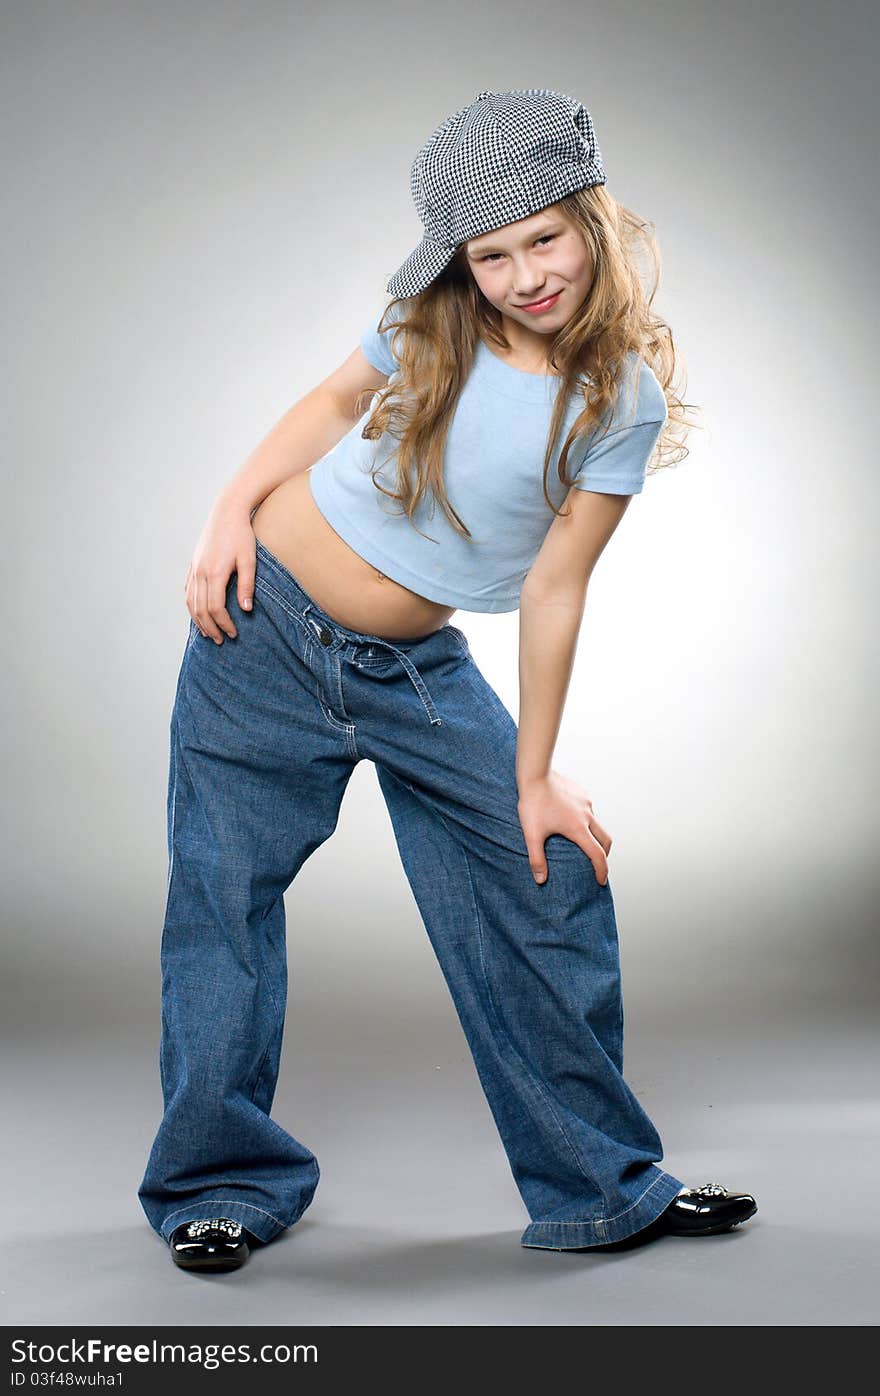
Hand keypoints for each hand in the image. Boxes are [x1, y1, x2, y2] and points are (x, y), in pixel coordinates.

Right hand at [184, 496, 256, 643]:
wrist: (227, 511)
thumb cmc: (242, 534)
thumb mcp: (249, 559)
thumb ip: (247, 585)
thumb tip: (246, 610)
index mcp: (215, 573)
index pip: (215, 608)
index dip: (223, 624)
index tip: (233, 633)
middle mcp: (201, 572)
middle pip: (200, 609)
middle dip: (210, 628)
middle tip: (221, 640)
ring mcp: (194, 568)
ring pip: (191, 601)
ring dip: (198, 620)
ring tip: (208, 633)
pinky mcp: (193, 563)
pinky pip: (188, 590)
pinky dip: (191, 605)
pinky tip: (197, 613)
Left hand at [517, 770, 611, 885]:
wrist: (535, 773)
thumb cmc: (533, 802)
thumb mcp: (531, 834)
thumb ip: (536, 859)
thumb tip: (540, 880)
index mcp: (578, 828)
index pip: (597, 855)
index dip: (601, 870)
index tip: (601, 881)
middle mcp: (587, 815)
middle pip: (605, 839)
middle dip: (604, 854)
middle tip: (596, 864)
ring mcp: (586, 802)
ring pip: (597, 823)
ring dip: (594, 835)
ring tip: (581, 841)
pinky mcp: (582, 792)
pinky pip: (589, 809)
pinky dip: (586, 819)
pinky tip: (571, 819)